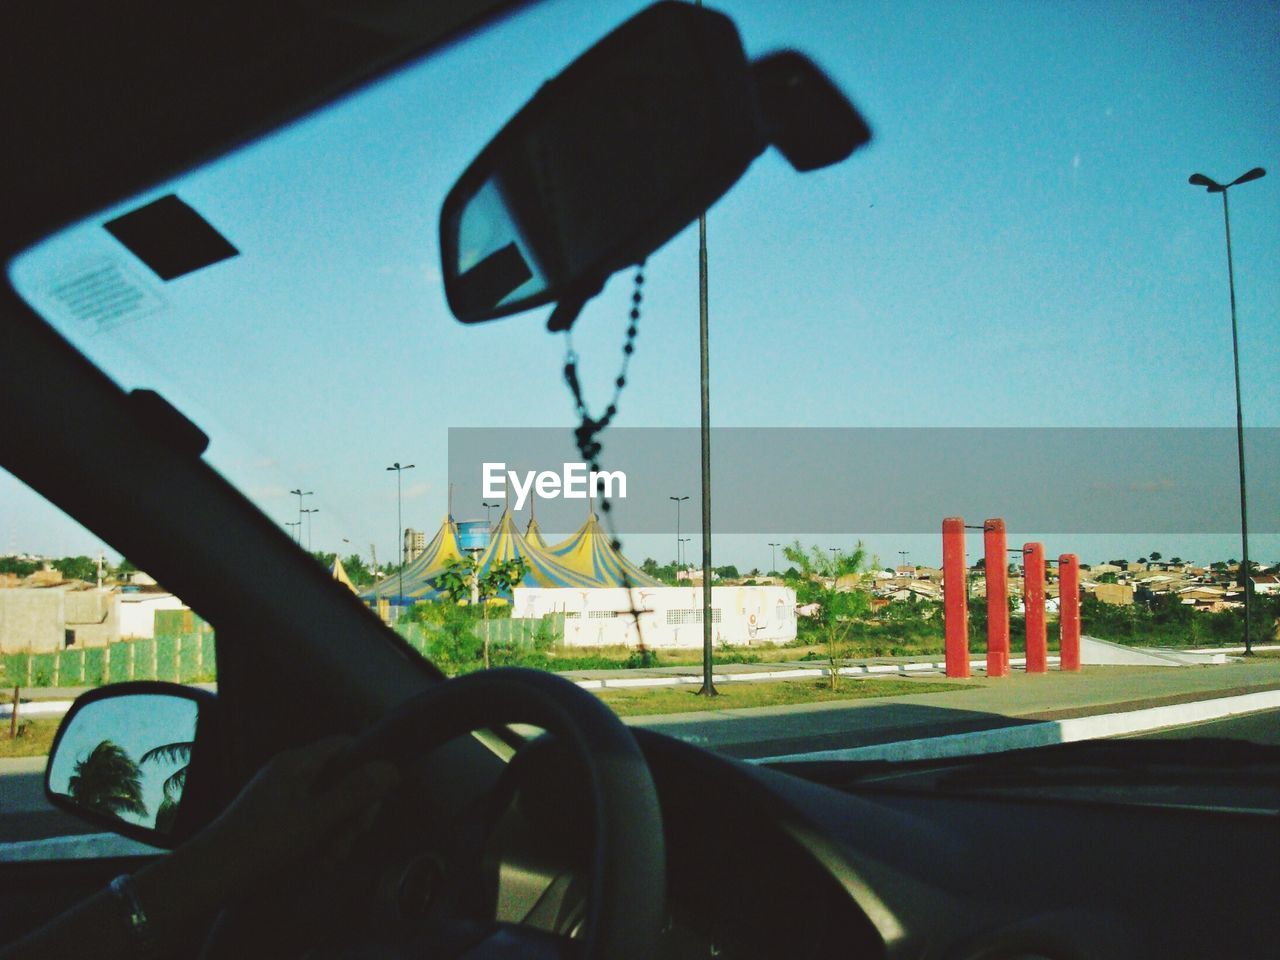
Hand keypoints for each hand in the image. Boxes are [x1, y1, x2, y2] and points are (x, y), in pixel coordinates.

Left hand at [196, 736, 398, 879]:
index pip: (345, 745)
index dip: (368, 765)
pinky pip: (310, 823)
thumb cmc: (262, 842)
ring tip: (329, 858)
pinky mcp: (275, 821)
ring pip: (327, 807)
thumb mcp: (316, 819)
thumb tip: (392, 767)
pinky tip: (317, 863)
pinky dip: (319, 842)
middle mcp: (290, 774)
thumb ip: (355, 793)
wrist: (209, 877)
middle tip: (352, 838)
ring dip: (337, 833)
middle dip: (352, 811)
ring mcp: (281, 798)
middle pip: (340, 780)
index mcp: (298, 762)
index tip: (376, 797)